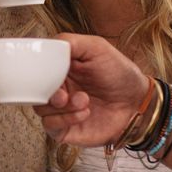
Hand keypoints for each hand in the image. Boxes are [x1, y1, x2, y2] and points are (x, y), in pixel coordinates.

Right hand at [34, 33, 153, 147]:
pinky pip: (51, 126)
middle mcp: (58, 88)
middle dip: (49, 92)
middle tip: (64, 93)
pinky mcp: (65, 129)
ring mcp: (60, 109)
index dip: (39, 71)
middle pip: (34, 90)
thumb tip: (48, 45)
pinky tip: (84, 113)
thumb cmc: (120, 75)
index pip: (37, 69)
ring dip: (62, 106)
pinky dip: (65, 119)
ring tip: (84, 101)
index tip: (49, 72)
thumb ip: (70, 42)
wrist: (138, 103)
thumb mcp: (97, 48)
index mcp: (60, 69)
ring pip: (40, 108)